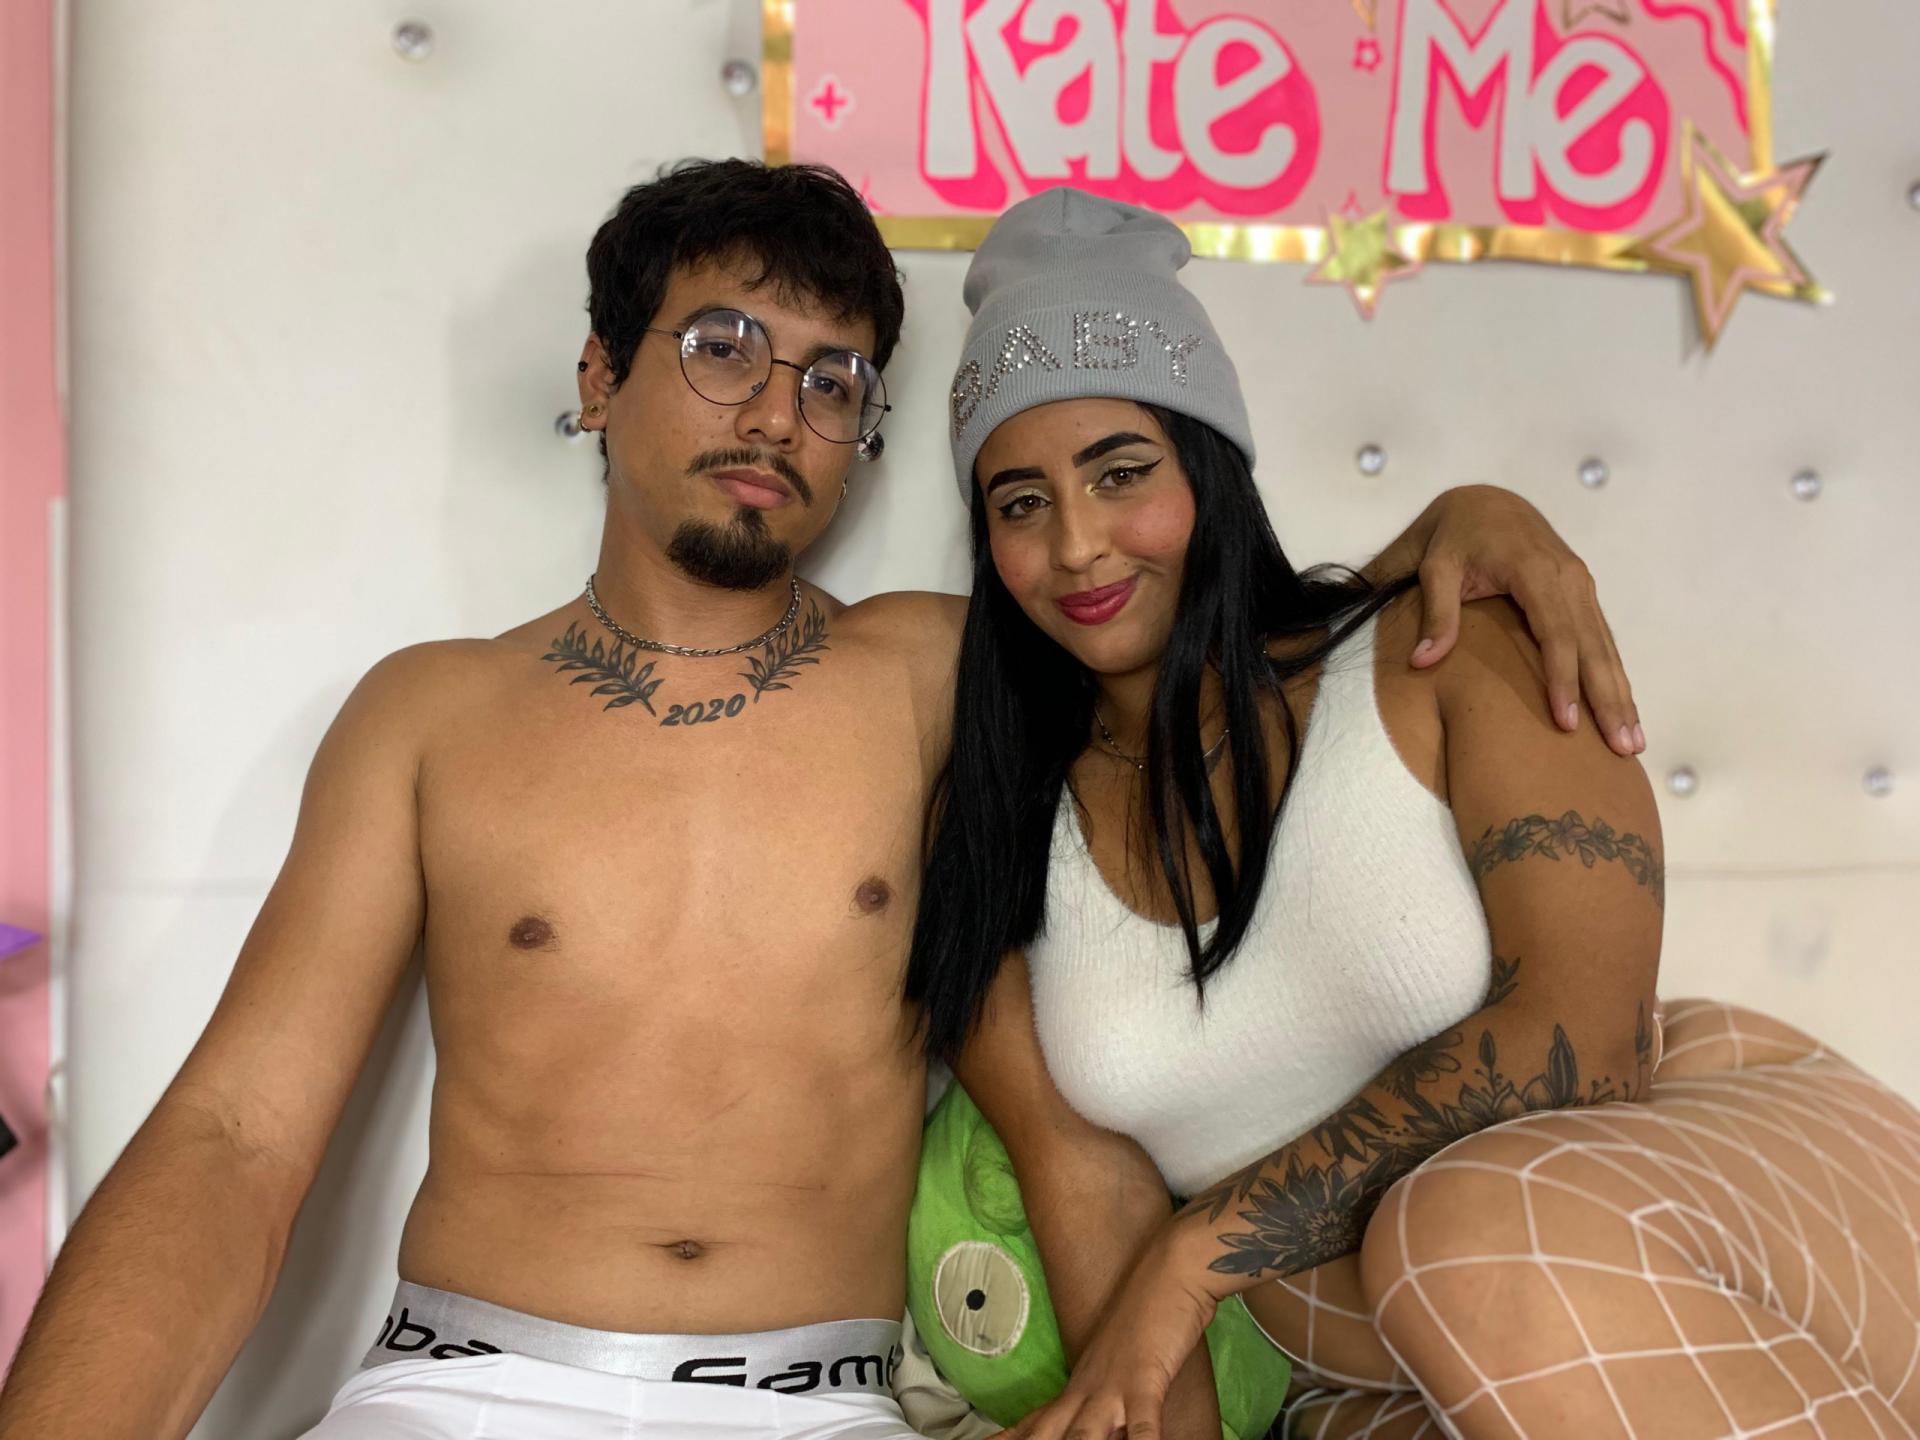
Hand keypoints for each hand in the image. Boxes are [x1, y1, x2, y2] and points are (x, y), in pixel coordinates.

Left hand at [995, 1238, 1217, 1439]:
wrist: (1170, 1270)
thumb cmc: (1149, 1316)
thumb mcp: (1121, 1365)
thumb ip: (1107, 1398)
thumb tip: (1108, 1423)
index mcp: (1079, 1385)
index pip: (1035, 1422)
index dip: (1009, 1437)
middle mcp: (1087, 1389)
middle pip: (1048, 1432)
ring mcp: (1113, 1386)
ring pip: (1083, 1435)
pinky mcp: (1145, 1381)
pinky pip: (1143, 1424)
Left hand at [1404, 485, 1643, 756]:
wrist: (1483, 500)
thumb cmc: (1453, 536)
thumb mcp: (1435, 566)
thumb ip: (1435, 613)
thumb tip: (1422, 660)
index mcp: (1535, 570)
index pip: (1556, 634)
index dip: (1563, 680)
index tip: (1566, 722)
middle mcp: (1569, 578)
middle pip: (1593, 646)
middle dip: (1609, 699)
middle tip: (1623, 748)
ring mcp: (1581, 585)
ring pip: (1606, 646)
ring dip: (1621, 694)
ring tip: (1633, 742)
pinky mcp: (1582, 593)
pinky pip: (1602, 639)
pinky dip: (1614, 675)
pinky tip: (1623, 710)